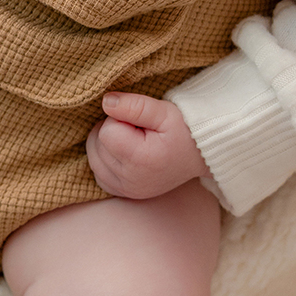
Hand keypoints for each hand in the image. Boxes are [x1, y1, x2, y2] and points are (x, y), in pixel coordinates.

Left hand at [86, 93, 209, 199]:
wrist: (202, 154)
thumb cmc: (185, 130)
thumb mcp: (165, 111)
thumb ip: (134, 105)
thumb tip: (105, 102)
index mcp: (140, 160)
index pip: (106, 131)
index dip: (120, 119)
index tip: (141, 122)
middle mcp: (130, 180)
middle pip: (96, 145)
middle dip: (111, 132)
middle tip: (138, 130)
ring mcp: (127, 190)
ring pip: (94, 159)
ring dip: (106, 146)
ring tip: (133, 141)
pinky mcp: (125, 193)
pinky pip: (98, 174)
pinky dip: (105, 162)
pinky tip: (125, 154)